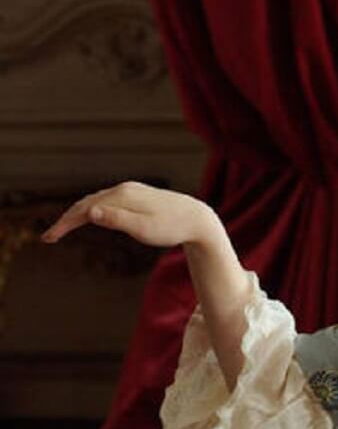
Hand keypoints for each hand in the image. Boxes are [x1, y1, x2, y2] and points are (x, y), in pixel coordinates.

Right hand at [41, 181, 220, 248]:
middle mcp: (124, 189)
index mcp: (122, 196)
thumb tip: (90, 211)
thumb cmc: (172, 227)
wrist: (197, 219)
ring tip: (63, 228)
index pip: (84, 209)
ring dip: (77, 213)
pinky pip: (107, 200)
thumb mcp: (144, 228)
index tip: (48, 239)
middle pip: (86, 202)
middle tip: (49, 237)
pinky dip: (92, 209)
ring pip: (96, 200)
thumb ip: (117, 220)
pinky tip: (90, 217)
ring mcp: (131, 190)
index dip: (64, 224)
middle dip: (66, 219)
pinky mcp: (138, 195)